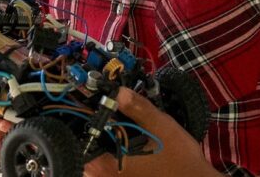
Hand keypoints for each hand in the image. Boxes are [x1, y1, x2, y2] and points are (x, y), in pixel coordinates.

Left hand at [82, 88, 216, 176]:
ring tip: (115, 125)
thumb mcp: (159, 126)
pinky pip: (109, 169)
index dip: (81, 124)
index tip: (88, 108)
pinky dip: (112, 155)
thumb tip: (117, 91)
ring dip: (103, 145)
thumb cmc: (179, 158)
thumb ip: (137, 107)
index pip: (80, 145)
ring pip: (97, 163)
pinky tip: (126, 142)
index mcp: (109, 165)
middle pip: (86, 154)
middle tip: (103, 114)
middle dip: (92, 133)